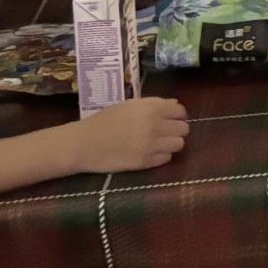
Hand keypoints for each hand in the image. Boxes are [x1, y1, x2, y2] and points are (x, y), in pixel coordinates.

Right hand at [71, 96, 190, 173]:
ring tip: (158, 143)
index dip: (177, 115)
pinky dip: (162, 156)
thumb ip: (154, 104)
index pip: (180, 111)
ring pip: (179, 144)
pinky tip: (150, 153)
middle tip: (164, 132)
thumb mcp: (129, 105)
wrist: (84, 144)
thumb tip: (175, 104)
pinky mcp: (146, 162)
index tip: (170, 119)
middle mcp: (155, 125)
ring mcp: (151, 145)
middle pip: (184, 129)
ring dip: (171, 143)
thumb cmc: (104, 121)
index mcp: (151, 108)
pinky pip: (167, 158)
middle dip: (176, 130)